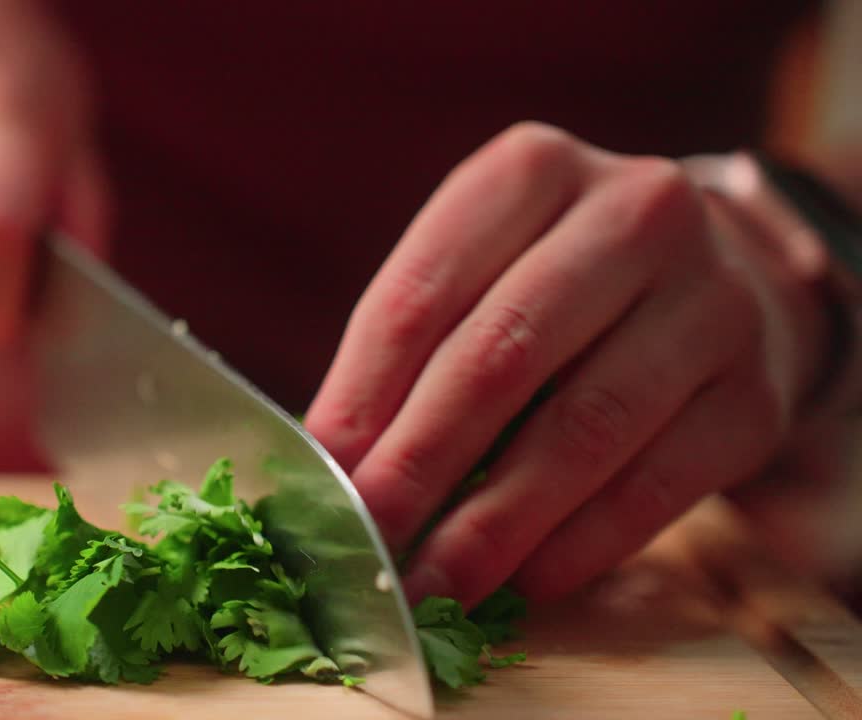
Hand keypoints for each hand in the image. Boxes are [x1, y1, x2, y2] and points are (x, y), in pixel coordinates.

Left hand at [304, 122, 831, 606]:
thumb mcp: (481, 273)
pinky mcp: (754, 393)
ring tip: (435, 581)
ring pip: (584, 427)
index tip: (322, 472)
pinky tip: (525, 580)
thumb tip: (334, 463)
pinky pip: (659, 485)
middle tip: (369, 536)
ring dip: (495, 522)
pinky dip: (581, 543)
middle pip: (501, 355)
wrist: (714, 282)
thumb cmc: (556, 285)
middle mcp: (634, 213)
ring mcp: (711, 300)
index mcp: (531, 171)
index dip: (362, 394)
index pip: (422, 292)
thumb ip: (410, 350)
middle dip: (420, 461)